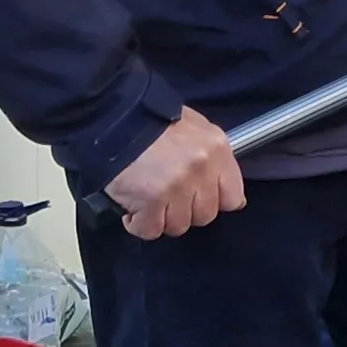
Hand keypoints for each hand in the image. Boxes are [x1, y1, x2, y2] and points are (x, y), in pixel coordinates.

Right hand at [106, 109, 245, 239]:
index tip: (198, 199)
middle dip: (185, 210)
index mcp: (216, 149)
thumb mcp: (193, 127)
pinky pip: (150, 230)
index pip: (233, 198)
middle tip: (166, 195)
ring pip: (178, 226)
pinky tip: (133, 207)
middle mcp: (201, 169)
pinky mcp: (151, 201)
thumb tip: (225, 190)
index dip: (214, 202)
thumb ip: (210, 157)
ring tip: (147, 197)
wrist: (114, 116)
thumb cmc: (151, 120)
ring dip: (161, 217)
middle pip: (204, 216)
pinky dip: (139, 223)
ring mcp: (177, 186)